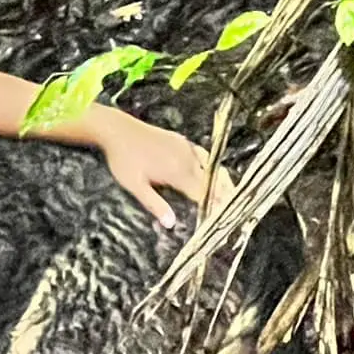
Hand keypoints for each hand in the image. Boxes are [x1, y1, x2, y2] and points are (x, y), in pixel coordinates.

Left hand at [94, 110, 232, 229]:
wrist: (118, 130)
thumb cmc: (123, 159)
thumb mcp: (135, 186)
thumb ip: (155, 204)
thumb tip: (170, 223)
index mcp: (176, 172)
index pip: (201, 193)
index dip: (214, 204)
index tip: (224, 214)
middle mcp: (185, 159)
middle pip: (210, 180)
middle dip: (222, 192)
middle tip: (234, 204)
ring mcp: (184, 147)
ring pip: (209, 166)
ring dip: (219, 179)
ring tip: (230, 190)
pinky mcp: (181, 140)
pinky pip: (201, 154)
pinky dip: (209, 164)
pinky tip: (211, 169)